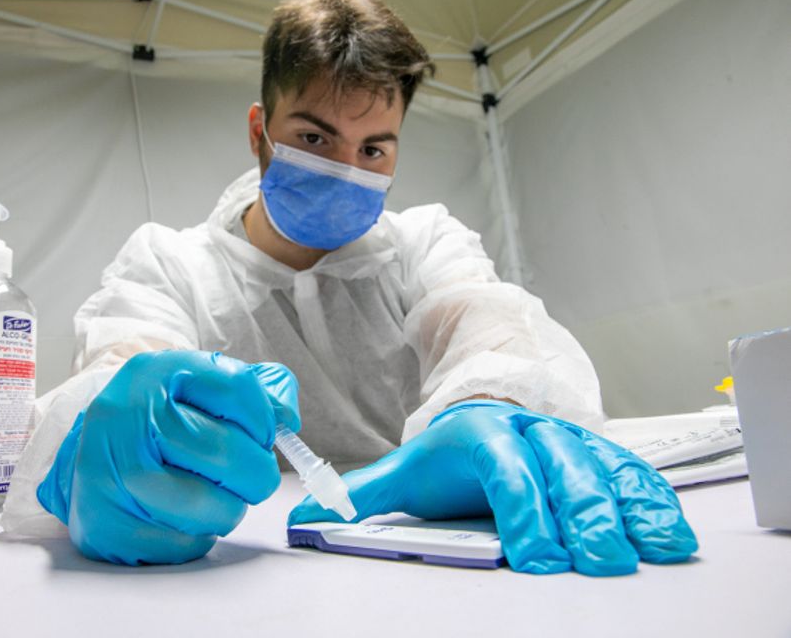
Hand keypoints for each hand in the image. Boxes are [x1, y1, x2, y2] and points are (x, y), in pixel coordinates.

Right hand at [37, 350, 300, 564]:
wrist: (91, 450)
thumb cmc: (161, 417)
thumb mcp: (201, 383)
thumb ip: (257, 387)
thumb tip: (287, 417)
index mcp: (155, 372)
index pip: (239, 390)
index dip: (265, 420)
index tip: (263, 434)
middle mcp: (126, 417)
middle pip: (227, 453)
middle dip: (257, 474)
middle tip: (252, 476)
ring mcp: (108, 472)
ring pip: (209, 506)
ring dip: (229, 508)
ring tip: (217, 496)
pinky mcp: (104, 524)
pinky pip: (183, 543)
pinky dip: (198, 535)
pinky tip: (183, 515)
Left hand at [288, 400, 697, 575]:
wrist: (483, 415)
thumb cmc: (446, 456)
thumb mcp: (404, 471)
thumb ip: (361, 496)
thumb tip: (306, 518)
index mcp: (481, 434)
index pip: (507, 472)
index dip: (525, 513)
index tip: (538, 559)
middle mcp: (529, 431)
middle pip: (563, 469)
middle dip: (584, 516)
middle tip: (598, 562)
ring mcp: (567, 439)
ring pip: (603, 467)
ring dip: (628, 508)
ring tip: (649, 550)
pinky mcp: (597, 451)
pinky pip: (629, 470)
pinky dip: (652, 499)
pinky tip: (670, 533)